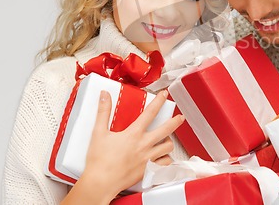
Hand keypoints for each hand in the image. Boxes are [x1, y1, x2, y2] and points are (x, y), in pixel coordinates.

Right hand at [62, 89, 183, 204]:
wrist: (100, 183)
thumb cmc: (99, 162)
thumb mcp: (98, 133)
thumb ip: (103, 112)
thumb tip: (105, 96)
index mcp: (133, 134)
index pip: (150, 113)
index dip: (159, 101)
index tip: (164, 94)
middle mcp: (144, 145)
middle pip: (166, 129)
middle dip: (176, 121)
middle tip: (180, 117)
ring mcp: (148, 159)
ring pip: (168, 147)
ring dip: (169, 141)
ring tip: (168, 139)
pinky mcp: (148, 171)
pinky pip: (165, 164)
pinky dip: (166, 160)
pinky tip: (163, 158)